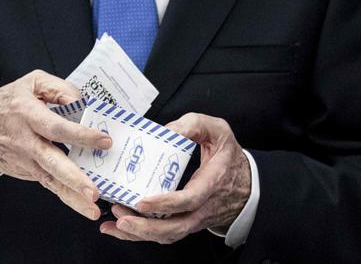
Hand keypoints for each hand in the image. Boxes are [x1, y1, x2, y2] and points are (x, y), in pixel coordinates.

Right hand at [0, 69, 112, 219]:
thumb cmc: (6, 103)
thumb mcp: (31, 83)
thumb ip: (59, 89)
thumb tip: (83, 103)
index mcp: (28, 114)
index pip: (56, 127)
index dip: (80, 134)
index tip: (104, 140)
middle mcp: (26, 141)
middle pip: (52, 161)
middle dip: (74, 177)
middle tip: (94, 191)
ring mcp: (26, 161)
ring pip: (51, 180)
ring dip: (73, 196)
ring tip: (93, 209)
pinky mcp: (27, 172)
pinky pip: (50, 184)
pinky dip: (67, 197)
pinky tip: (84, 207)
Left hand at [101, 113, 250, 243]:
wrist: (247, 184)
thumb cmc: (228, 156)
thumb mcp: (217, 131)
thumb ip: (194, 124)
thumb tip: (167, 129)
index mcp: (210, 183)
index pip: (188, 200)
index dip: (165, 204)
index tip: (142, 202)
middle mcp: (202, 207)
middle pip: (174, 228)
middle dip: (145, 228)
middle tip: (120, 217)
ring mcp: (195, 219)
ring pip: (167, 235)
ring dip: (139, 234)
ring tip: (114, 225)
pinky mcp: (186, 222)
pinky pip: (165, 234)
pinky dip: (142, 235)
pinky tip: (122, 229)